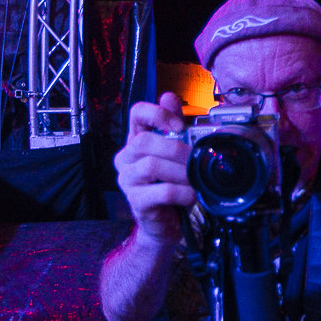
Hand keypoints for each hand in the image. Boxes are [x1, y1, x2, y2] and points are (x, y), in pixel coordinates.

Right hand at [113, 93, 193, 244]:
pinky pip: (162, 192)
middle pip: (144, 141)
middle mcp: (126, 158)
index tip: (179, 126)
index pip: (136, 113)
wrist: (166, 223)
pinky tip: (191, 195)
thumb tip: (169, 97)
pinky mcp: (136, 202)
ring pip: (151, 166)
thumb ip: (173, 125)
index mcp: (135, 140)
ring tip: (195, 179)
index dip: (158, 113)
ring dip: (181, 172)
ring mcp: (127, 180)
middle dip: (175, 149)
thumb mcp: (175, 153)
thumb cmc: (170, 184)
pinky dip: (183, 192)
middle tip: (194, 159)